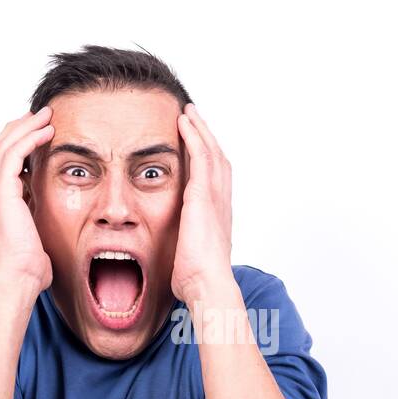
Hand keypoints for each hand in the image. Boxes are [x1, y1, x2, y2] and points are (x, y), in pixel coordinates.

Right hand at [0, 106, 54, 293]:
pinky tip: (46, 132)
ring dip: (26, 126)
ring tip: (46, 115)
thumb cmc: (28, 268)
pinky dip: (29, 139)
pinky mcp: (3, 192)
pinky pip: (14, 155)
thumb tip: (52, 222)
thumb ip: (39, 222)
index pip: (2, 162)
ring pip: (5, 145)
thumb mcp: (37, 237)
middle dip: (18, 127)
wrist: (17, 278)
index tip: (37, 132)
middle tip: (40, 114)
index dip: (17, 143)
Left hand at [172, 103, 234, 301]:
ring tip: (188, 111)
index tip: (198, 144)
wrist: (208, 286)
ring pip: (211, 152)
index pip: (216, 179)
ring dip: (200, 129)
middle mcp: (221, 203)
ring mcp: (215, 198)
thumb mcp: (190, 261)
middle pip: (218, 159)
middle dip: (207, 137)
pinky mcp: (203, 196)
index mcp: (218, 217)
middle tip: (195, 118)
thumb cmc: (198, 282)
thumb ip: (185, 250)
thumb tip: (176, 261)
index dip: (209, 158)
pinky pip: (201, 157)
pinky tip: (184, 122)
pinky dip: (194, 137)